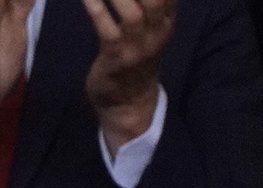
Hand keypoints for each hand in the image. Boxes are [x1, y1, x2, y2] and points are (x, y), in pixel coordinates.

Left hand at [83, 0, 174, 152]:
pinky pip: (106, 27)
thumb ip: (151, 3)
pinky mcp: (117, 58)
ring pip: (131, 10)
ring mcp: (138, 47)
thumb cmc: (134, 57)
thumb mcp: (150, 28)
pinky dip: (96, 7)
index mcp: (166, 21)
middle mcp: (156, 32)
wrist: (128, 102)